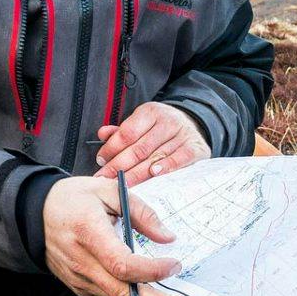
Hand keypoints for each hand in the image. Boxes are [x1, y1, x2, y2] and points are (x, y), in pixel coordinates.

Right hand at [42, 176, 201, 295]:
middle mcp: (83, 262)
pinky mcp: (79, 287)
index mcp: (89, 233)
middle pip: (125, 295)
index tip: (175, 265)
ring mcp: (79, 279)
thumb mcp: (108, 189)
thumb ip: (141, 211)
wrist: (35, 214)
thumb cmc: (73, 198)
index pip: (122, 264)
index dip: (151, 270)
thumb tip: (168, 237)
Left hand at [93, 102, 209, 186]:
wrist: (192, 125)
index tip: (101, 161)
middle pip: (139, 148)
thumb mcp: (141, 123)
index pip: (127, 132)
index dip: (112, 148)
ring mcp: (183, 135)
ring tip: (123, 183)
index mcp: (150, 112)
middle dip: (120, 165)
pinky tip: (154, 174)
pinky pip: (179, 159)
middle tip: (106, 178)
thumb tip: (102, 134)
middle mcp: (167, 121)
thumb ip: (121, 131)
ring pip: (156, 157)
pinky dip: (166, 167)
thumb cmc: (160, 128)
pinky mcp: (195, 148)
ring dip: (138, 173)